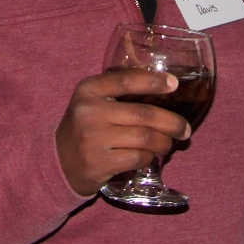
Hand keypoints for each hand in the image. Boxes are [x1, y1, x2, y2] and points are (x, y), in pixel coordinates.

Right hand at [56, 69, 190, 195]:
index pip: (126, 80)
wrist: (59, 160)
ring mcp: (93, 139)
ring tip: (168, 144)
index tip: (174, 84)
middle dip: (172, 122)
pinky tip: (149, 156)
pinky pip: (137, 158)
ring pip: (145, 138)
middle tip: (184, 129)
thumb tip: (166, 90)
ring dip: (164, 142)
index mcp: (88, 89)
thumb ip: (118, 92)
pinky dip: (149, 157)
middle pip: (144, 114)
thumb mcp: (93, 101)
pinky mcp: (99, 163)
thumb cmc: (86, 126)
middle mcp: (89, 111)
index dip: (153, 81)